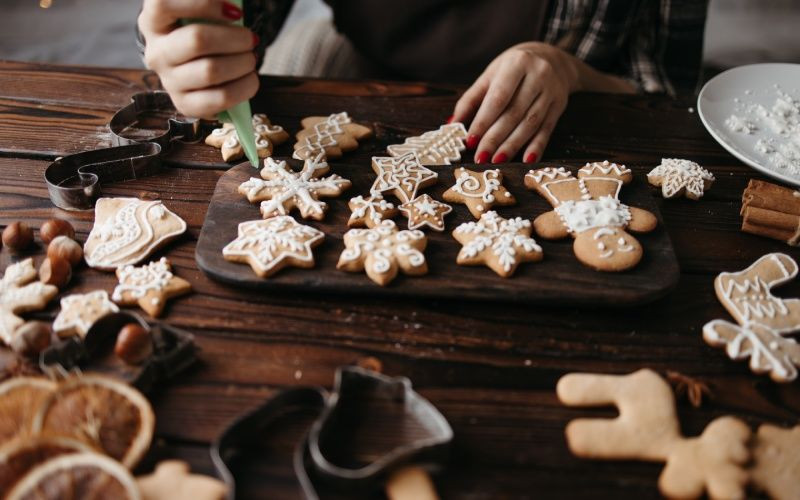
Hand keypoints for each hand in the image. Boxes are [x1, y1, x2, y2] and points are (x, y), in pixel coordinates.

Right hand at [138, 0, 259, 117]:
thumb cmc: (203, 32)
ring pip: (210, 71)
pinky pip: (219, 99)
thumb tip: (233, 11)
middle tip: (250, 39)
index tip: (236, 12)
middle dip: (235, 38)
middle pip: (197, 40)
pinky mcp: (184, 104)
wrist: (196, 65)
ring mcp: (168, 82)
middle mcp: (156, 52)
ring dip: (243, 63)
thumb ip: (213, 8)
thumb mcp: (201, 14)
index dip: (204, 4)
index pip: (163, 4)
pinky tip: (250, 78)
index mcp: (153, 21)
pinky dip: (244, 87)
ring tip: (251, 58)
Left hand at [451, 42, 578, 164]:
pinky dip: (537, 147)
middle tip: (481, 157)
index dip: (483, 121)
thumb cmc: (513, 69)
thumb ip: (471, 99)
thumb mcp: (491, 75)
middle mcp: (538, 75)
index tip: (470, 141)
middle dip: (496, 138)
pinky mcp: (559, 106)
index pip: (498, 98)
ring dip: (513, 145)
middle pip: (514, 113)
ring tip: (497, 160)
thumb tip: (453, 124)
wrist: (552, 58)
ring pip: (530, 123)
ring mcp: (551, 91)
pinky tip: (527, 160)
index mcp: (517, 64)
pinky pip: (547, 129)